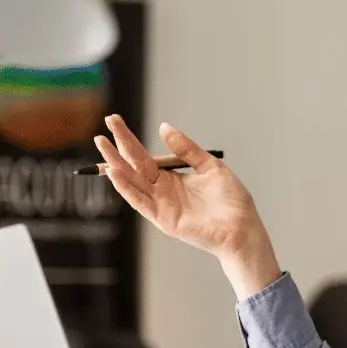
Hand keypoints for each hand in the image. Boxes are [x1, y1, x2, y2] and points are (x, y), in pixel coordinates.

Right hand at [95, 115, 272, 262]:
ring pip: (132, 182)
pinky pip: (141, 202)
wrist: (243, 227)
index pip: (143, 155)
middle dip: (118, 146)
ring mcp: (161, 205)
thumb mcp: (210, 166)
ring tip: (103, 144)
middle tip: (105, 124)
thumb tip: (163, 127)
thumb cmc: (231, 201)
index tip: (114, 120)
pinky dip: (127, 188)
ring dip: (116, 164)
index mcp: (172, 178)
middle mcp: (162, 191)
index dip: (128, 139)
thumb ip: (186, 149)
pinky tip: (115, 173)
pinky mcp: (164, 220)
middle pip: (134, 166)